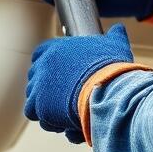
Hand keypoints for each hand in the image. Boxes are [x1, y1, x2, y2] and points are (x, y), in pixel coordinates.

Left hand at [24, 23, 133, 143]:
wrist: (109, 91)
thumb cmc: (113, 69)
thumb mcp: (115, 47)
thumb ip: (114, 36)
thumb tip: (119, 28)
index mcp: (56, 48)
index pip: (40, 54)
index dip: (47, 66)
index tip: (58, 76)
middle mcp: (44, 64)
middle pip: (35, 77)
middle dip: (46, 89)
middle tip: (63, 98)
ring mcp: (39, 85)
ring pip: (33, 96)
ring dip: (46, 106)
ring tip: (64, 113)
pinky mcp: (40, 105)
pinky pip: (34, 113)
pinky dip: (47, 119)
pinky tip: (63, 122)